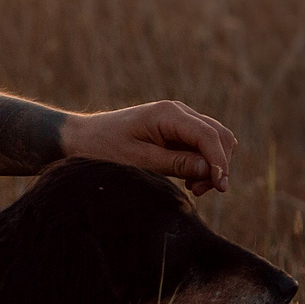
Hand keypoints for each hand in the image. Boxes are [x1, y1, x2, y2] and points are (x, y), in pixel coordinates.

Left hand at [61, 102, 237, 195]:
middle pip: (219, 136)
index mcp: (168, 114)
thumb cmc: (106, 148)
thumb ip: (177, 164)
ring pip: (215, 141)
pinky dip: (202, 163)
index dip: (219, 162)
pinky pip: (202, 146)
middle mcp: (178, 112)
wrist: (84, 138)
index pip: (208, 135)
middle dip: (217, 164)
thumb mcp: (140, 161)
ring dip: (211, 165)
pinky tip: (187, 180)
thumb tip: (210, 169)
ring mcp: (179, 120)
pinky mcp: (177, 131)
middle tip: (198, 190)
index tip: (220, 187)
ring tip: (192, 187)